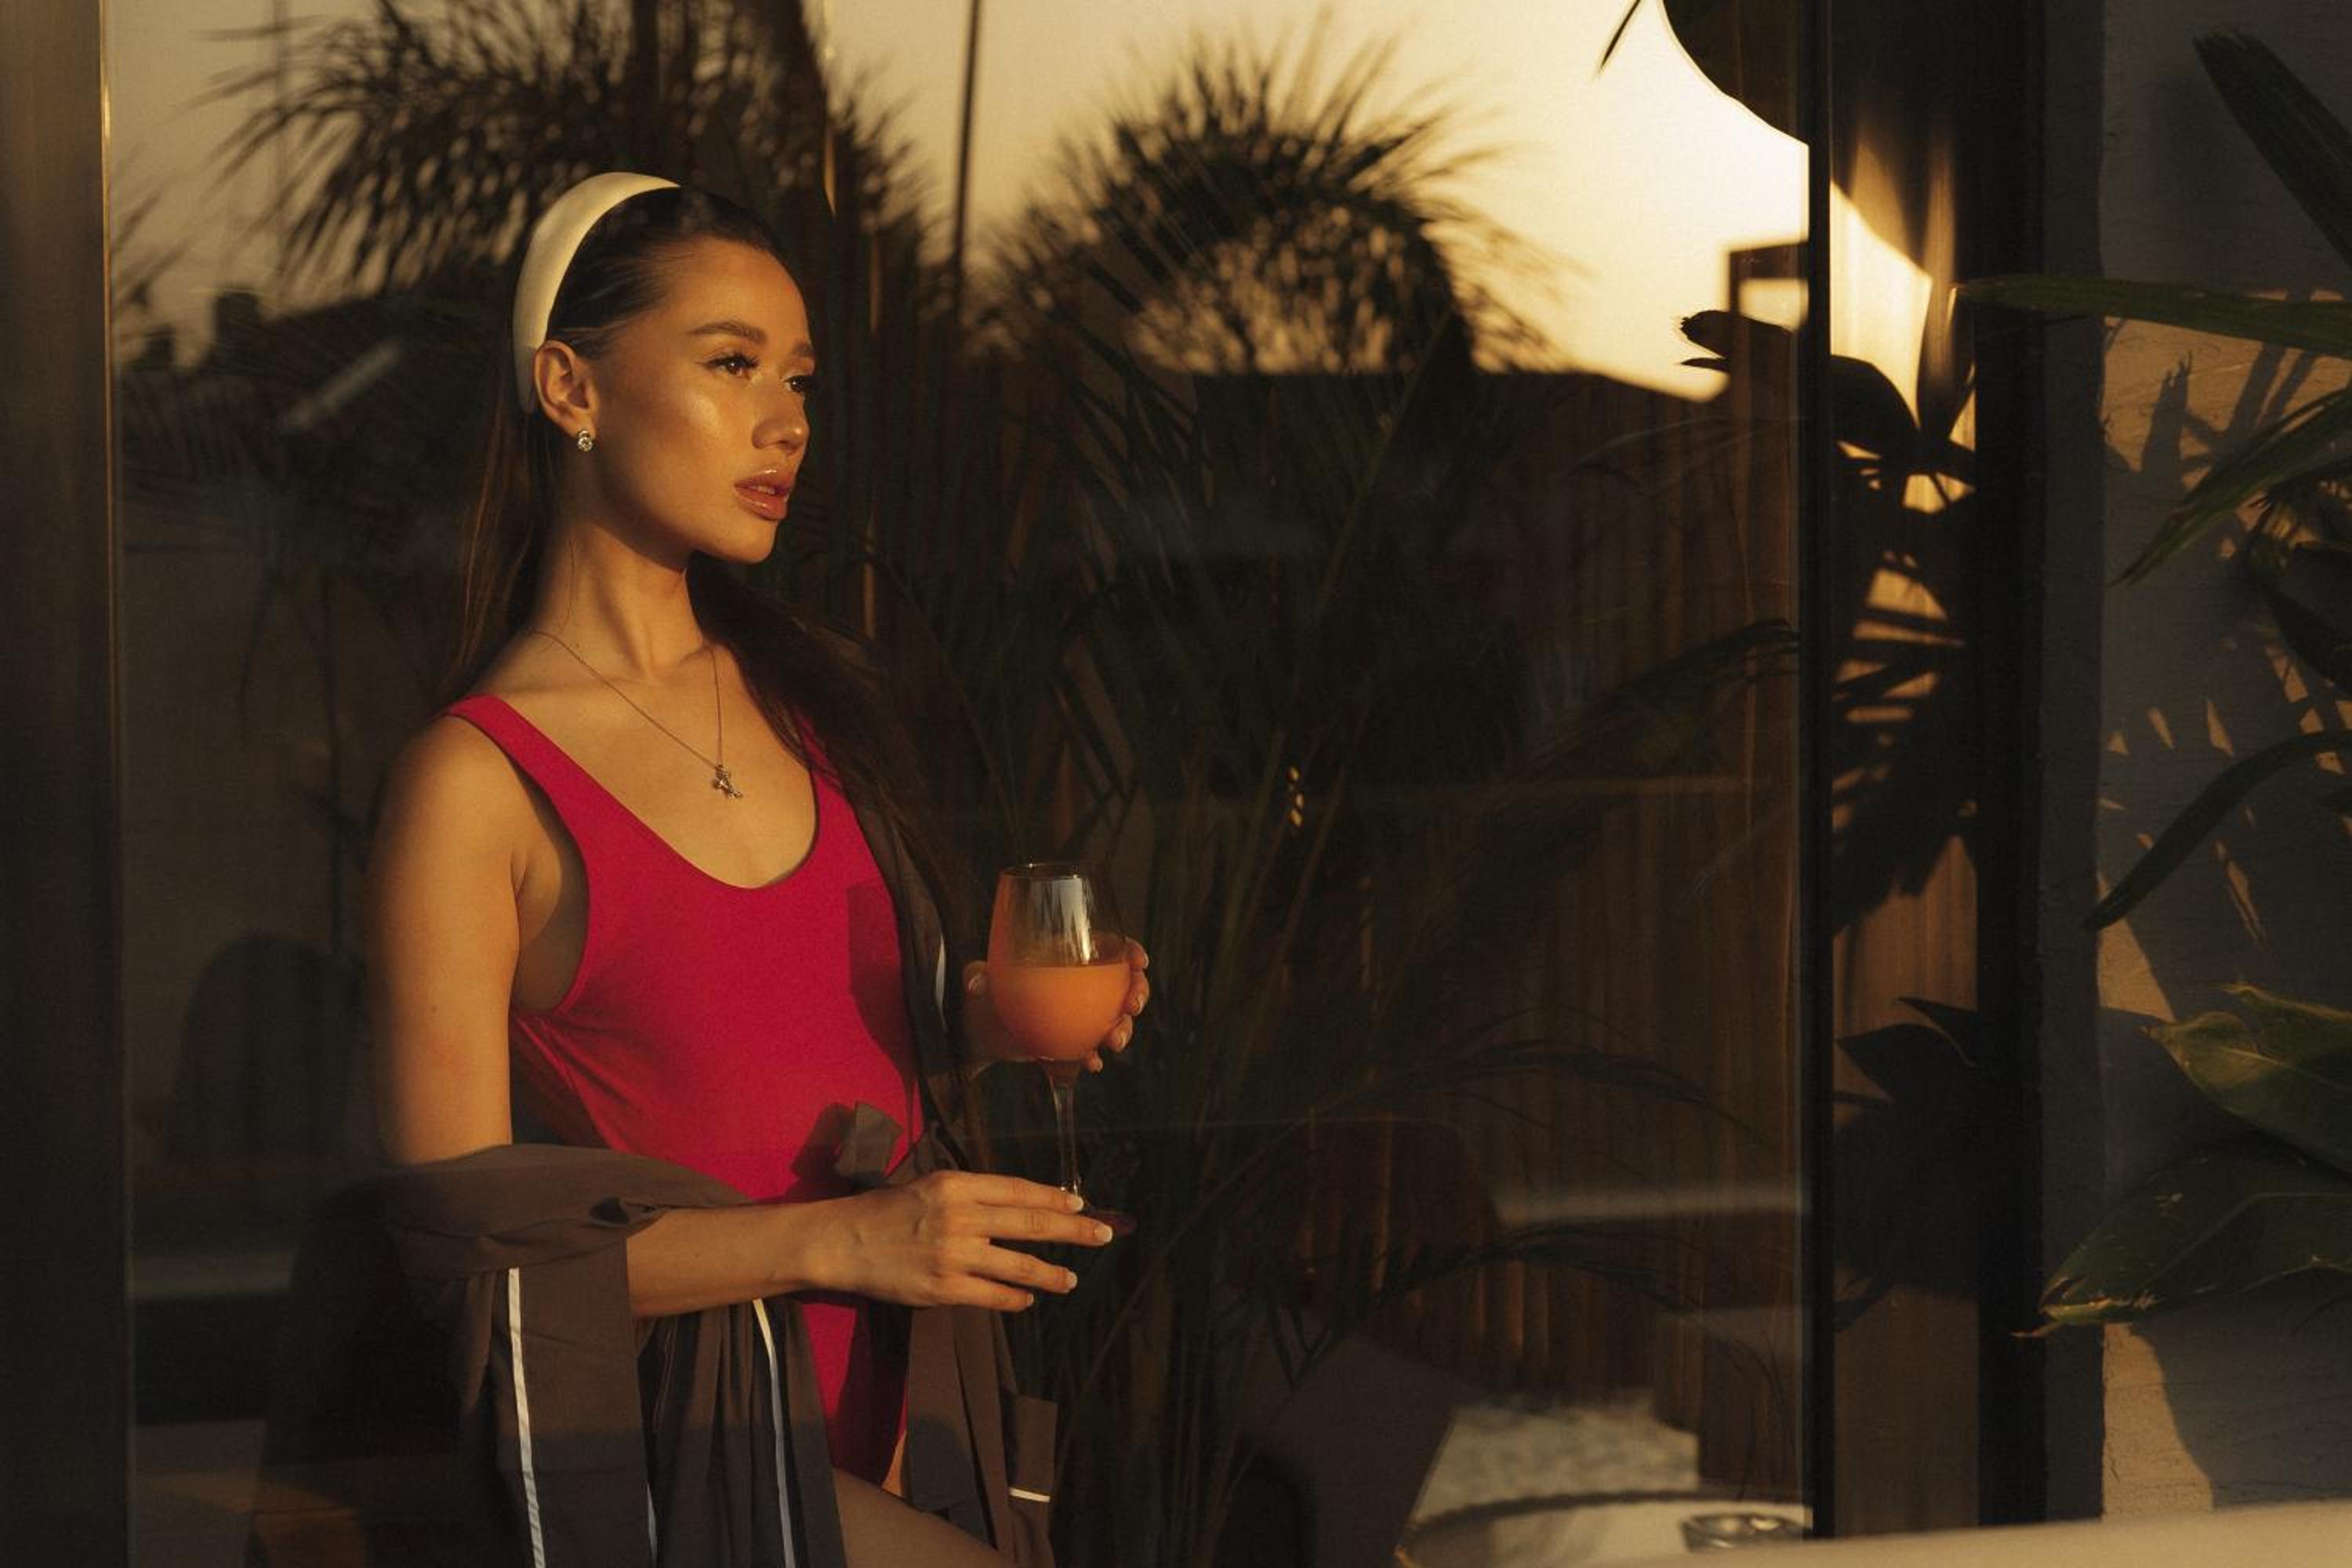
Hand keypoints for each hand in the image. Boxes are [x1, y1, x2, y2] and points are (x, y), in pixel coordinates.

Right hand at [826, 1170, 1116, 1310]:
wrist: (843, 1241)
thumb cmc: (886, 1210)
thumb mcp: (931, 1186)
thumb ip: (972, 1194)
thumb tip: (1019, 1205)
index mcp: (957, 1184)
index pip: (1019, 1190)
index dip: (1054, 1198)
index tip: (1080, 1204)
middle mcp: (961, 1216)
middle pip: (1031, 1224)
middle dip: (1073, 1230)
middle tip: (1103, 1235)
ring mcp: (954, 1255)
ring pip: (1019, 1266)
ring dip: (1051, 1274)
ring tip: (1071, 1280)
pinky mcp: (944, 1288)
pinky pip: (993, 1296)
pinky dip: (1016, 1298)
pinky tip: (1029, 1299)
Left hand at [964, 938, 1149, 1072]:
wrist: (978, 1032)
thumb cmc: (983, 993)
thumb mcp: (978, 978)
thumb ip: (975, 975)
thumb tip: (976, 982)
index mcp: (1067, 959)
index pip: (1109, 948)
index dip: (1129, 951)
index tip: (1138, 961)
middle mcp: (1080, 986)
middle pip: (1124, 984)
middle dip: (1138, 993)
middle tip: (1132, 1006)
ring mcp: (1079, 1016)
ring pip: (1116, 1020)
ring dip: (1123, 1030)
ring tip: (1113, 1041)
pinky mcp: (1071, 1042)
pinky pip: (1091, 1049)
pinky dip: (1093, 1057)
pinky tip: (1091, 1063)